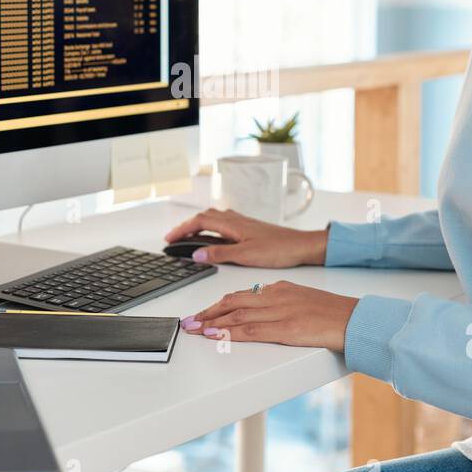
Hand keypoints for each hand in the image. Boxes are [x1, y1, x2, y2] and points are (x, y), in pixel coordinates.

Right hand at [163, 208, 327, 267]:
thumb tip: (197, 254)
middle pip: (204, 217)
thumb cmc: (279, 249)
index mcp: (233, 224)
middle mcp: (236, 219)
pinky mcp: (250, 228)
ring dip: (199, 225)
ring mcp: (243, 223)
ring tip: (189, 237)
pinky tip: (214, 237)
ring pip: (214, 218)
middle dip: (187, 226)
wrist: (301, 245)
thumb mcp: (245, 255)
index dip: (182, 229)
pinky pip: (224, 222)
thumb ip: (220, 254)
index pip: (200, 221)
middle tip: (174, 238)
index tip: (169, 239)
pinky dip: (212, 227)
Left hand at [181, 281, 358, 350]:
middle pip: (233, 303)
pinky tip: (216, 336)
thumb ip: (279, 304)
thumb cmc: (331, 313)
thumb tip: (258, 313)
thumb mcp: (301, 300)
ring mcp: (280, 311)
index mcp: (279, 288)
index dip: (217, 304)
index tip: (202, 312)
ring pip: (237, 315)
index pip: (240, 295)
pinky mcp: (286, 328)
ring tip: (194, 329)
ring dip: (212, 323)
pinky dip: (230, 333)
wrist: (354, 319)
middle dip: (207, 313)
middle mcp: (276, 296)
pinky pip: (251, 330)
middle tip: (188, 321)